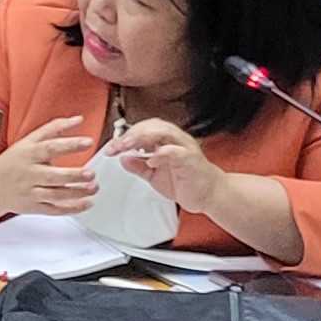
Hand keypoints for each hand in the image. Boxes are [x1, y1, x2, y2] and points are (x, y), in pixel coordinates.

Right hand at [0, 115, 100, 217]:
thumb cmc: (13, 162)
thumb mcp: (28, 141)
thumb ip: (54, 128)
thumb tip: (78, 119)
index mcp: (29, 155)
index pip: (50, 148)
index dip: (70, 145)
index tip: (88, 142)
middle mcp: (30, 174)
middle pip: (53, 176)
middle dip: (74, 175)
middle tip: (91, 173)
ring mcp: (31, 192)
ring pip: (55, 195)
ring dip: (77, 193)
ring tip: (93, 188)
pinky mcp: (34, 207)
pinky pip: (54, 210)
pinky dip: (72, 208)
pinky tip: (86, 203)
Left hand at [107, 117, 225, 214]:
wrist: (210, 195)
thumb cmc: (185, 182)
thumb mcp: (154, 175)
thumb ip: (138, 166)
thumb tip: (121, 158)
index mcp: (166, 141)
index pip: (144, 128)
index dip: (125, 135)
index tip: (110, 148)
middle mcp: (176, 140)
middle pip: (152, 126)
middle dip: (130, 135)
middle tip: (114, 147)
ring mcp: (185, 147)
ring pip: (164, 132)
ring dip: (142, 138)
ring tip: (126, 147)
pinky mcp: (192, 160)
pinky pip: (177, 151)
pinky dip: (163, 153)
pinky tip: (150, 160)